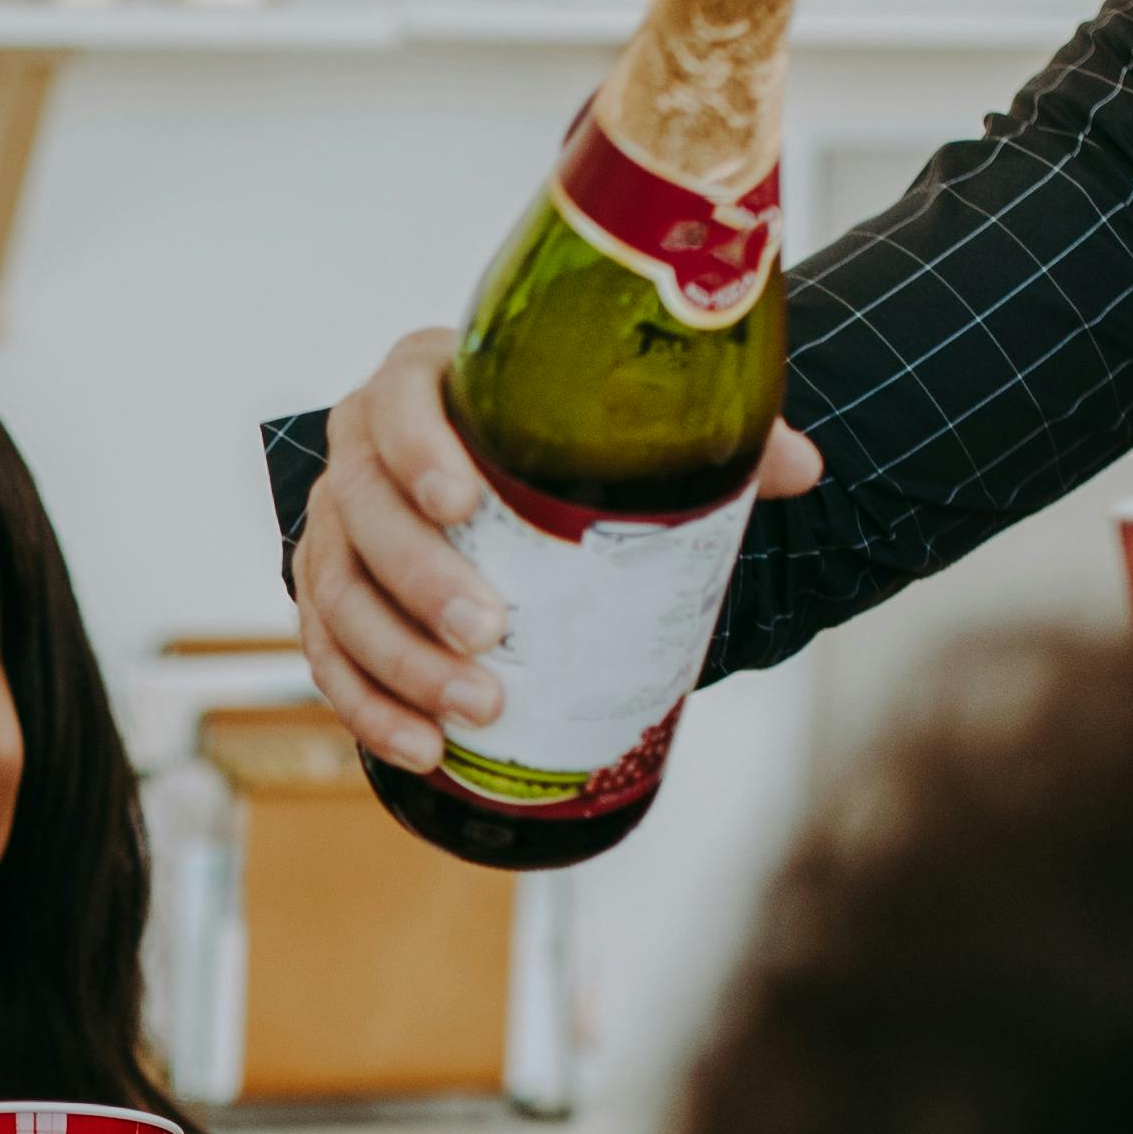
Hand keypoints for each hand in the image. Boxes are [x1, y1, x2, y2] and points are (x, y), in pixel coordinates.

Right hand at [293, 330, 825, 772]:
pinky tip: (423, 750)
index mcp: (420, 383)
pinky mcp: (334, 603)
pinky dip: (370, 709)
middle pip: (362, 514)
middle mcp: (360, 453)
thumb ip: (709, 438)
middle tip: (491, 632)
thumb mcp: (623, 426)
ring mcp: (335, 532)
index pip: (399, 404)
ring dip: (400, 662)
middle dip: (420, 581)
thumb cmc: (563, 444)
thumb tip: (802, 468)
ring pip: (337, 596)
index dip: (418, 450)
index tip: (464, 501)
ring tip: (475, 710)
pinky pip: (330, 658)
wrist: (508, 483)